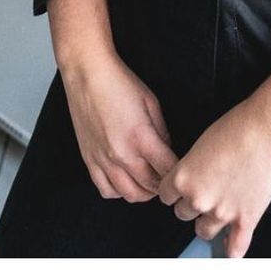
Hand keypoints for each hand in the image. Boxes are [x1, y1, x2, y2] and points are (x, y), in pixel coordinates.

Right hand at [59, 46, 177, 201]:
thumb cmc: (119, 84)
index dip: (179, 174)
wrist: (86, 75)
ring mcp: (102, 159)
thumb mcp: (152, 105)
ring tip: (151, 182)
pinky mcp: (89, 159)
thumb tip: (168, 152)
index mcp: (140, 138)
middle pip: (150, 188)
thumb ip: (162, 133)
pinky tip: (127, 180)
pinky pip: (106, 190)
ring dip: (144, 192)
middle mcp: (121, 154)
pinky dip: (120, 191)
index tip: (184, 173)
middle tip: (170, 179)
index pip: (168, 171)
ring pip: (129, 194)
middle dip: (165, 187)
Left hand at [157, 102, 270, 256]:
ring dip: (208, 223)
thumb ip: (192, 168)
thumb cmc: (237, 129)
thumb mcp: (201, 145)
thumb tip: (195, 179)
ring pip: (203, 231)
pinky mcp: (246, 218)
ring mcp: (222, 212)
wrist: (269, 131)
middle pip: (183, 214)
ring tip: (218, 211)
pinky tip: (229, 250)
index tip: (184, 188)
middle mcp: (198, 199)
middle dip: (192, 204)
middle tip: (207, 192)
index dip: (176, 190)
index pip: (166, 196)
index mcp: (182, 178)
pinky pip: (236, 245)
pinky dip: (232, 251)